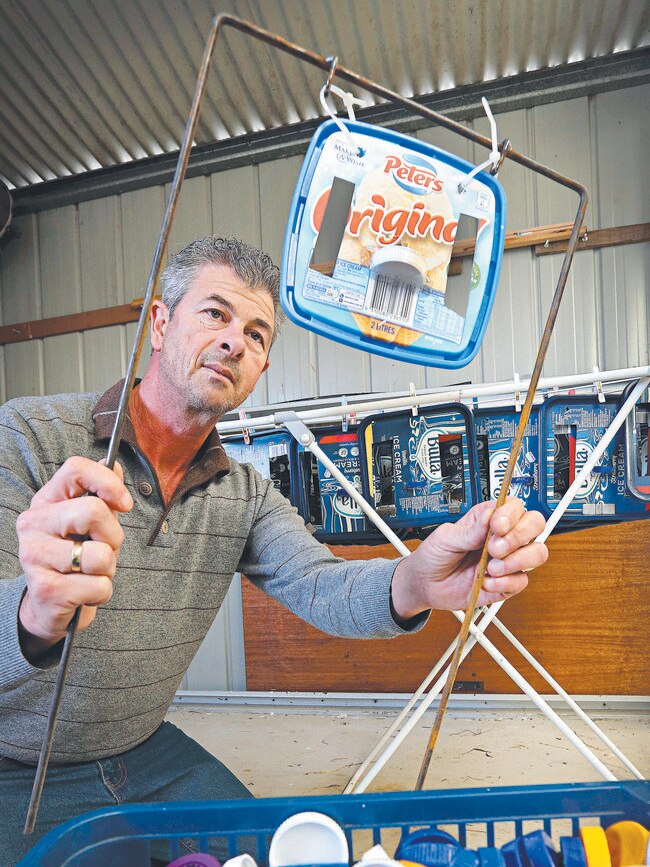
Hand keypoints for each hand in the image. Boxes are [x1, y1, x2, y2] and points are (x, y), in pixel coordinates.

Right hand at [16, 457, 132, 656]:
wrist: (49, 605)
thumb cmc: (76, 557)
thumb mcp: (92, 523)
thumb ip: (103, 494)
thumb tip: (114, 465)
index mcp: (47, 500)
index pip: (76, 468)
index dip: (108, 482)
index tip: (125, 505)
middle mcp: (33, 523)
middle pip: (93, 511)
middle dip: (114, 536)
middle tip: (106, 550)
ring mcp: (34, 556)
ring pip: (100, 555)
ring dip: (108, 569)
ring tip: (91, 573)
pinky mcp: (45, 589)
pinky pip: (98, 586)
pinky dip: (102, 593)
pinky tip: (85, 593)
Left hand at [390, 498, 547, 619]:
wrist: (425, 585)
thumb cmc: (434, 555)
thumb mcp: (445, 537)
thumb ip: (470, 530)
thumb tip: (490, 517)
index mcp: (488, 519)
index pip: (516, 507)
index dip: (511, 515)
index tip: (496, 526)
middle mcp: (503, 537)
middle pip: (535, 526)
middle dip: (518, 537)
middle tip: (494, 548)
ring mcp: (507, 561)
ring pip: (537, 554)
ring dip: (515, 561)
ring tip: (490, 567)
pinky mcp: (506, 583)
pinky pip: (521, 581)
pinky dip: (504, 583)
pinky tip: (486, 581)